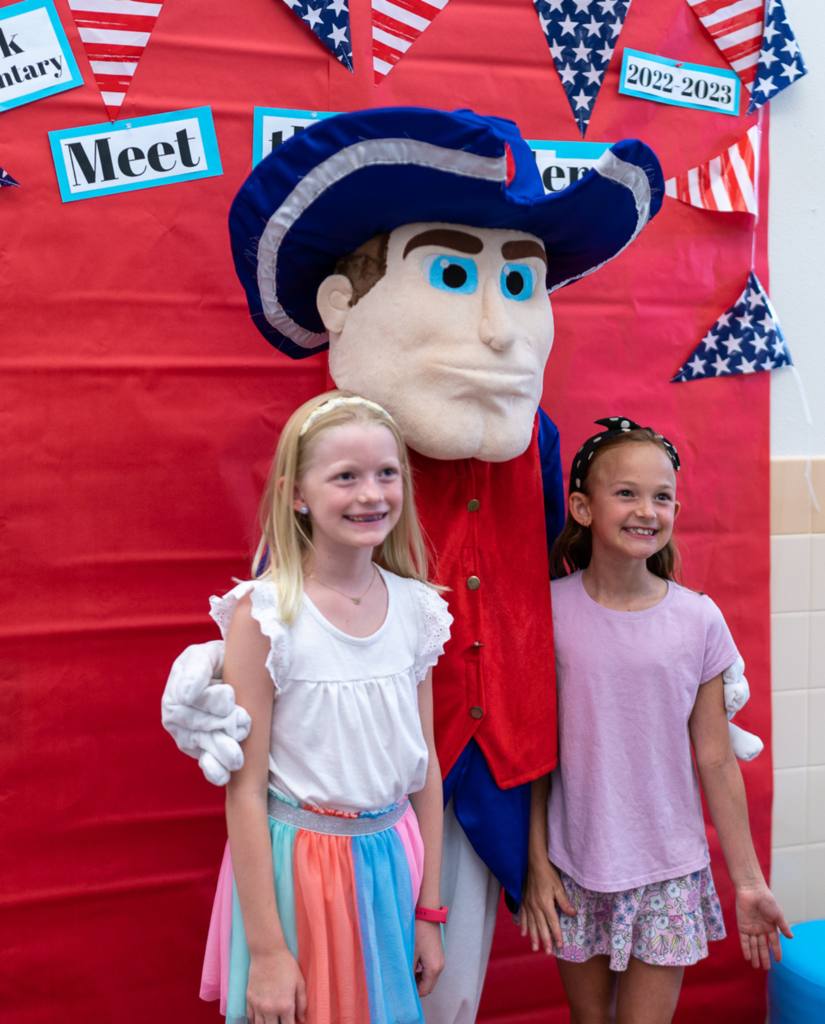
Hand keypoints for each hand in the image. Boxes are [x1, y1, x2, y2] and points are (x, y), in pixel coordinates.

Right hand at [160, 640, 250, 783]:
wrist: (231, 674)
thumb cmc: (221, 661)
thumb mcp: (208, 655)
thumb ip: (198, 668)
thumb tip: (186, 696)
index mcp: (178, 687)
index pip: (192, 699)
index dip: (212, 700)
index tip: (230, 695)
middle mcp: (176, 714)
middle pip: (199, 723)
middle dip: (223, 723)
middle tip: (244, 721)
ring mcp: (186, 734)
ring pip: (204, 744)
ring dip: (221, 749)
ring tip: (237, 755)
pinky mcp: (199, 750)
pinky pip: (205, 763)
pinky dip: (214, 770)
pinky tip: (225, 775)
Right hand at [247, 948, 306, 1023]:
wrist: (267, 952)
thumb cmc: (286, 965)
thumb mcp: (300, 983)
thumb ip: (302, 1003)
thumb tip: (301, 1019)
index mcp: (285, 1006)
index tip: (292, 1023)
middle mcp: (270, 1009)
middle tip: (282, 1021)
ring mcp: (258, 1005)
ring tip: (272, 1020)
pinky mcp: (249, 1000)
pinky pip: (250, 1018)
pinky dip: (255, 1021)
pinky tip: (261, 1019)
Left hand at [413, 920, 444, 996]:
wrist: (428, 916)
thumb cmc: (418, 933)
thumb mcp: (411, 954)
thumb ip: (410, 971)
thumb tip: (406, 983)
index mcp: (433, 969)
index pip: (425, 990)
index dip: (414, 993)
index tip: (404, 991)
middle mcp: (440, 967)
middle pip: (430, 986)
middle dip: (418, 988)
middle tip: (406, 982)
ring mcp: (441, 960)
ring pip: (431, 979)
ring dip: (421, 980)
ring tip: (409, 973)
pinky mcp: (439, 955)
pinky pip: (433, 970)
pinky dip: (425, 973)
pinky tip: (416, 966)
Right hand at [519, 858, 574, 953]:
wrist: (533, 863)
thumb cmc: (548, 873)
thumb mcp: (558, 886)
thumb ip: (564, 901)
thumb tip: (573, 914)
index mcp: (545, 904)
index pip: (553, 923)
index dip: (557, 935)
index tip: (560, 946)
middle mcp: (536, 907)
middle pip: (541, 927)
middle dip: (545, 941)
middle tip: (548, 953)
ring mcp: (528, 904)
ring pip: (531, 924)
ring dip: (534, 937)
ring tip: (535, 948)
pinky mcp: (523, 901)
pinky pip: (523, 916)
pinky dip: (524, 925)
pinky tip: (524, 933)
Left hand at [735, 883, 792, 968]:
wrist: (752, 891)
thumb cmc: (767, 900)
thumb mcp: (778, 914)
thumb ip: (783, 926)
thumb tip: (791, 938)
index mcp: (770, 926)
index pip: (774, 942)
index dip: (776, 951)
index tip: (778, 961)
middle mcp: (760, 928)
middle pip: (763, 946)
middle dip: (764, 957)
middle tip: (766, 968)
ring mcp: (751, 928)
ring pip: (753, 945)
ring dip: (754, 955)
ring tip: (756, 966)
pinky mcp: (742, 925)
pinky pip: (743, 939)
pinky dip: (745, 948)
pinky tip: (747, 957)